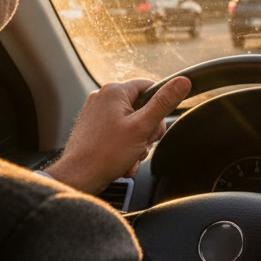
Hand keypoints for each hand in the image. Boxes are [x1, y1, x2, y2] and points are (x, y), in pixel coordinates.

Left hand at [43, 76, 190, 195]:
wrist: (78, 178)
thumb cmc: (105, 154)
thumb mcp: (142, 127)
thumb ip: (164, 103)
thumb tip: (183, 82)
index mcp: (114, 91)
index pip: (150, 87)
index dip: (159, 107)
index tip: (155, 125)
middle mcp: (103, 98)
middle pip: (142, 108)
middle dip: (147, 131)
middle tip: (142, 145)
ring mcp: (96, 113)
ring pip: (132, 124)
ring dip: (137, 144)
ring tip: (130, 157)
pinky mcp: (94, 128)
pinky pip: (119, 133)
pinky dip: (125, 148)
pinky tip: (123, 162)